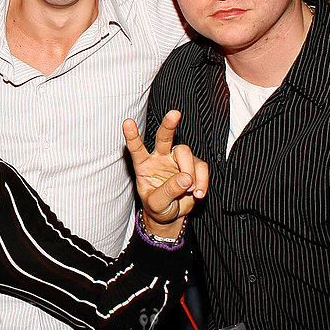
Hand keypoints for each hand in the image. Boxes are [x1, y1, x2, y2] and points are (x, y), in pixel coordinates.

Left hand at [123, 110, 208, 237]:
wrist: (171, 215)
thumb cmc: (158, 206)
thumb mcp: (157, 204)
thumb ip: (167, 192)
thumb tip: (185, 178)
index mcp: (143, 164)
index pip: (136, 148)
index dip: (132, 135)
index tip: (127, 122)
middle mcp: (159, 158)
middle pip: (164, 137)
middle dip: (169, 125)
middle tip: (175, 114)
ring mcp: (176, 160)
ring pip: (185, 153)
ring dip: (190, 172)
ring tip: (190, 191)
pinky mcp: (193, 166)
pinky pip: (201, 166)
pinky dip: (202, 180)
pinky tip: (198, 193)